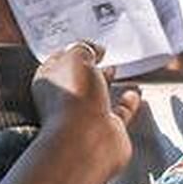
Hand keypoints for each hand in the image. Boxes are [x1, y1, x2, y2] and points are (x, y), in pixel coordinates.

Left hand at [30, 42, 141, 175]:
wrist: (87, 140)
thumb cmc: (73, 99)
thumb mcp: (76, 57)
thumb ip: (84, 49)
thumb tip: (93, 49)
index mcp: (49, 81)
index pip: (58, 61)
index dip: (72, 51)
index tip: (85, 44)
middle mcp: (65, 100)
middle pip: (76, 79)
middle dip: (88, 67)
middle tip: (100, 55)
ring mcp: (86, 116)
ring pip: (97, 96)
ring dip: (106, 83)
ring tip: (115, 70)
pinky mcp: (107, 129)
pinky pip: (119, 112)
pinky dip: (128, 103)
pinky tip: (133, 94)